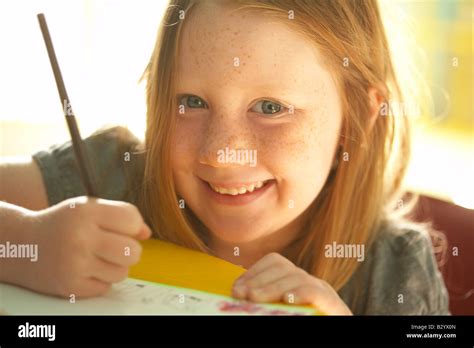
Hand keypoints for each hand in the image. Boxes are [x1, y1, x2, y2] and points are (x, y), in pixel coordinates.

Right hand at [11, 196, 150, 297]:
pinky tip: (86, 269)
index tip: (124, 228)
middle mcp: (80, 237)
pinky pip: (105, 287)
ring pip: (122, 273)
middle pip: (133, 252)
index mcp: (86, 212)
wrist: (23, 244)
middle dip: (130, 251)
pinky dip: (100, 280)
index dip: (133, 226)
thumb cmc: (64, 224)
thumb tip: (147, 233)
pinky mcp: (70, 286)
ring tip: (98, 257)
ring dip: (115, 267)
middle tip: (116, 247)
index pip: (132, 220)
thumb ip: (121, 215)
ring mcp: (74, 264)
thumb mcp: (89, 208)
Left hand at [232, 252, 351, 314]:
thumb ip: (263, 303)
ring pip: (297, 277)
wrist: (337, 335)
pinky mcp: (335, 307)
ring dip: (272, 287)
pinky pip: (318, 292)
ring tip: (254, 299)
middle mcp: (309, 282)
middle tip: (242, 295)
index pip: (274, 262)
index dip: (254, 272)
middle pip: (283, 267)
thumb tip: (237, 295)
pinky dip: (302, 293)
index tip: (236, 288)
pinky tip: (288, 299)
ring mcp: (324, 292)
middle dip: (258, 279)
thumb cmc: (304, 319)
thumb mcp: (277, 312)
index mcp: (294, 282)